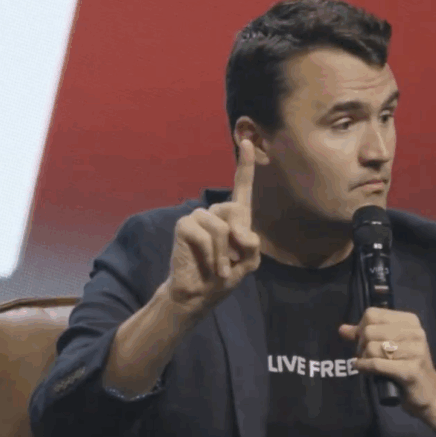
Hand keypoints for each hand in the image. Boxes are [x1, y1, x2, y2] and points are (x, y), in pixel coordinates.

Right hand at [164, 139, 261, 318]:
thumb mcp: (248, 263)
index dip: (246, 165)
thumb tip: (239, 233)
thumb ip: (251, 246)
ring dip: (224, 254)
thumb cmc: (224, 276)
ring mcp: (198, 217)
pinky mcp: (184, 226)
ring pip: (221, 227)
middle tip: (232, 260)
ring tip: (219, 268)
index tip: (248, 142)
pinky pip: (204, 235)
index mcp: (234, 217)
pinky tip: (209, 266)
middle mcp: (215, 212)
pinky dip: (211, 256)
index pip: (242, 187)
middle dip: (238, 236)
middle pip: (236, 209)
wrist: (199, 294)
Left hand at [339, 307, 435, 414]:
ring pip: (371, 348)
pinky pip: (376, 364)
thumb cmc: (406, 366)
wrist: (429, 393)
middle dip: (361, 345)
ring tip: (368, 364)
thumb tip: (342, 329)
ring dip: (364, 359)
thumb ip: (365, 335)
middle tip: (364, 356)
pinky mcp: (411, 370)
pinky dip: (364, 367)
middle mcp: (415, 333)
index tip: (363, 341)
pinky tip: (362, 369)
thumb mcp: (388, 346)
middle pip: (369, 331)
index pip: (372, 314)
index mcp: (410, 321)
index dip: (361, 328)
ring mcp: (415, 351)